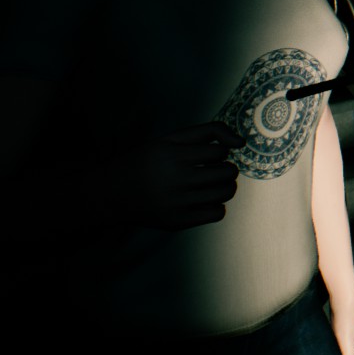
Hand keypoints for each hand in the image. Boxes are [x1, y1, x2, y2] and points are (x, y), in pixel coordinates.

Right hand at [88, 122, 245, 230]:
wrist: (111, 193)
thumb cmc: (147, 161)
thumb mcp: (171, 138)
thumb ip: (208, 132)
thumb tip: (242, 142)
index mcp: (173, 155)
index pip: (220, 151)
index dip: (219, 152)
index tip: (208, 155)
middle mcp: (176, 180)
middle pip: (228, 172)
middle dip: (227, 168)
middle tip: (214, 169)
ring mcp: (177, 203)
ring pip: (226, 193)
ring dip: (226, 186)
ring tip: (213, 183)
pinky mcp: (178, 222)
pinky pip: (218, 213)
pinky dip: (217, 205)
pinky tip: (204, 199)